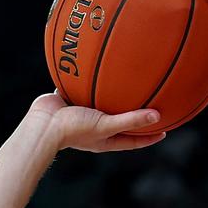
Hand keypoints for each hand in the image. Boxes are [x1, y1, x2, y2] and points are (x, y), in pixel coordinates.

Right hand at [28, 92, 165, 152]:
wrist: (42, 123)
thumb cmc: (74, 129)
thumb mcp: (106, 125)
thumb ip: (131, 120)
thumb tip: (157, 116)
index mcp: (106, 139)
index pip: (133, 141)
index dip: (149, 137)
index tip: (165, 130)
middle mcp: (96, 128)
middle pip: (120, 122)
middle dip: (134, 115)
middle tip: (151, 105)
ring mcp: (82, 114)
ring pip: (102, 104)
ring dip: (113, 95)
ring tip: (126, 81)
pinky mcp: (70, 100)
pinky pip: (83, 88)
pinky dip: (90, 80)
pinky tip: (97, 66)